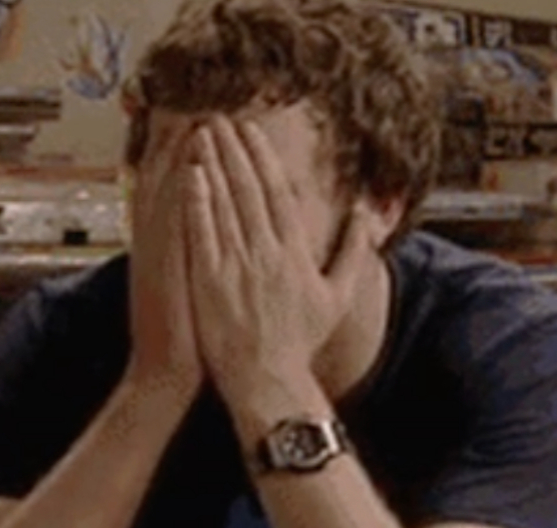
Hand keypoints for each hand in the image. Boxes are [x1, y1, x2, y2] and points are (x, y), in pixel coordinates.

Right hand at [125, 138, 202, 401]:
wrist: (162, 378)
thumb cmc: (182, 340)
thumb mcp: (181, 289)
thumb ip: (187, 257)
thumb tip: (205, 232)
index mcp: (159, 249)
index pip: (169, 190)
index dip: (182, 156)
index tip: (199, 123)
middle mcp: (153, 247)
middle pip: (163, 183)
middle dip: (180, 144)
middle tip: (198, 107)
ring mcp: (156, 258)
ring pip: (164, 195)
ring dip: (179, 156)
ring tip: (196, 121)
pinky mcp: (167, 272)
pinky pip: (171, 223)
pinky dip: (180, 193)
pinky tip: (191, 167)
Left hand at [184, 116, 380, 410]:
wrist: (269, 381)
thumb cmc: (300, 342)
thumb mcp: (338, 295)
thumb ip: (353, 250)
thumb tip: (366, 212)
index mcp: (296, 253)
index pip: (278, 192)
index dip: (262, 158)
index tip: (251, 131)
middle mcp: (267, 254)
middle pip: (249, 189)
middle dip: (234, 150)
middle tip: (220, 118)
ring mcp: (238, 268)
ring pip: (224, 205)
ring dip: (213, 166)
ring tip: (201, 135)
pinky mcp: (211, 283)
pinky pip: (202, 234)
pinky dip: (196, 203)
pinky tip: (189, 176)